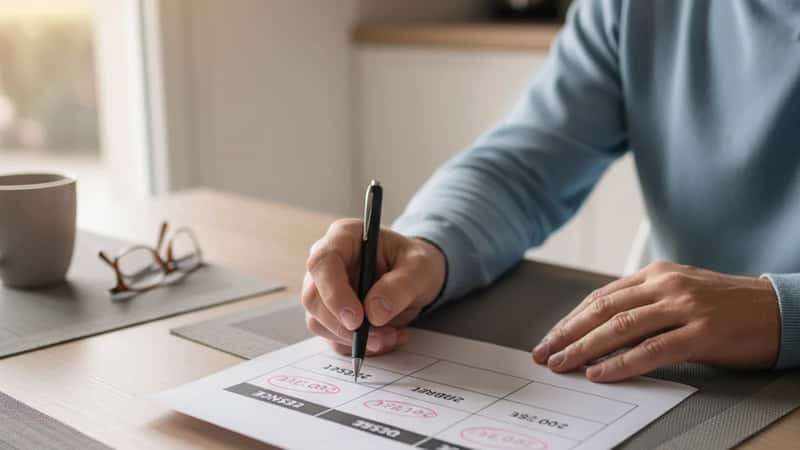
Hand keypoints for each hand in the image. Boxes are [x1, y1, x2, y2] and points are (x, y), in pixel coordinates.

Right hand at [302, 219, 445, 355]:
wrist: (416, 276)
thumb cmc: (415, 262)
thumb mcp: (420, 268)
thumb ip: (399, 286)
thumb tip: (374, 313)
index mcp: (345, 237)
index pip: (323, 263)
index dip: (334, 293)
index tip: (357, 319)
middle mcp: (327, 262)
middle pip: (314, 298)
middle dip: (345, 326)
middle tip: (381, 337)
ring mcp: (324, 288)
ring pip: (319, 322)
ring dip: (354, 339)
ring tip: (391, 336)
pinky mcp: (329, 313)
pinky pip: (332, 336)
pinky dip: (358, 346)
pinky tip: (386, 338)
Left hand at [532, 261, 779, 381]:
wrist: (779, 309)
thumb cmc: (725, 306)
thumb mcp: (679, 293)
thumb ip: (643, 303)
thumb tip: (599, 328)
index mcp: (656, 273)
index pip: (601, 296)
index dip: (571, 319)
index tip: (551, 338)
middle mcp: (666, 285)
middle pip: (603, 310)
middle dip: (568, 333)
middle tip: (545, 353)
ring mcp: (684, 307)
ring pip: (621, 327)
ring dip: (585, 348)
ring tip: (563, 363)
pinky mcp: (702, 332)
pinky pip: (652, 350)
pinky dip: (621, 363)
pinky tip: (600, 373)